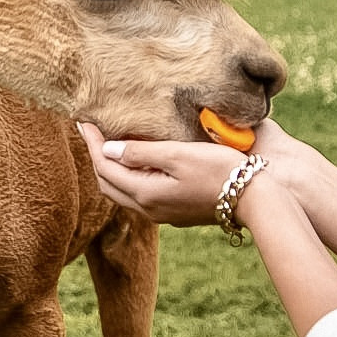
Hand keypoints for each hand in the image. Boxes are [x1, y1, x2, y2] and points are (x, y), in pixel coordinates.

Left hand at [79, 123, 246, 227]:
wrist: (253, 199)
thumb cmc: (218, 170)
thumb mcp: (177, 154)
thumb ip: (140, 152)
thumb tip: (108, 150)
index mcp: (145, 192)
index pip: (105, 167)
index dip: (92, 144)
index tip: (83, 122)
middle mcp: (149, 208)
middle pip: (109, 183)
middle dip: (97, 157)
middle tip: (90, 132)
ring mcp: (163, 214)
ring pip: (123, 192)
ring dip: (112, 169)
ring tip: (109, 144)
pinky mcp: (175, 212)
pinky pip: (140, 195)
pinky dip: (129, 177)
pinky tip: (137, 162)